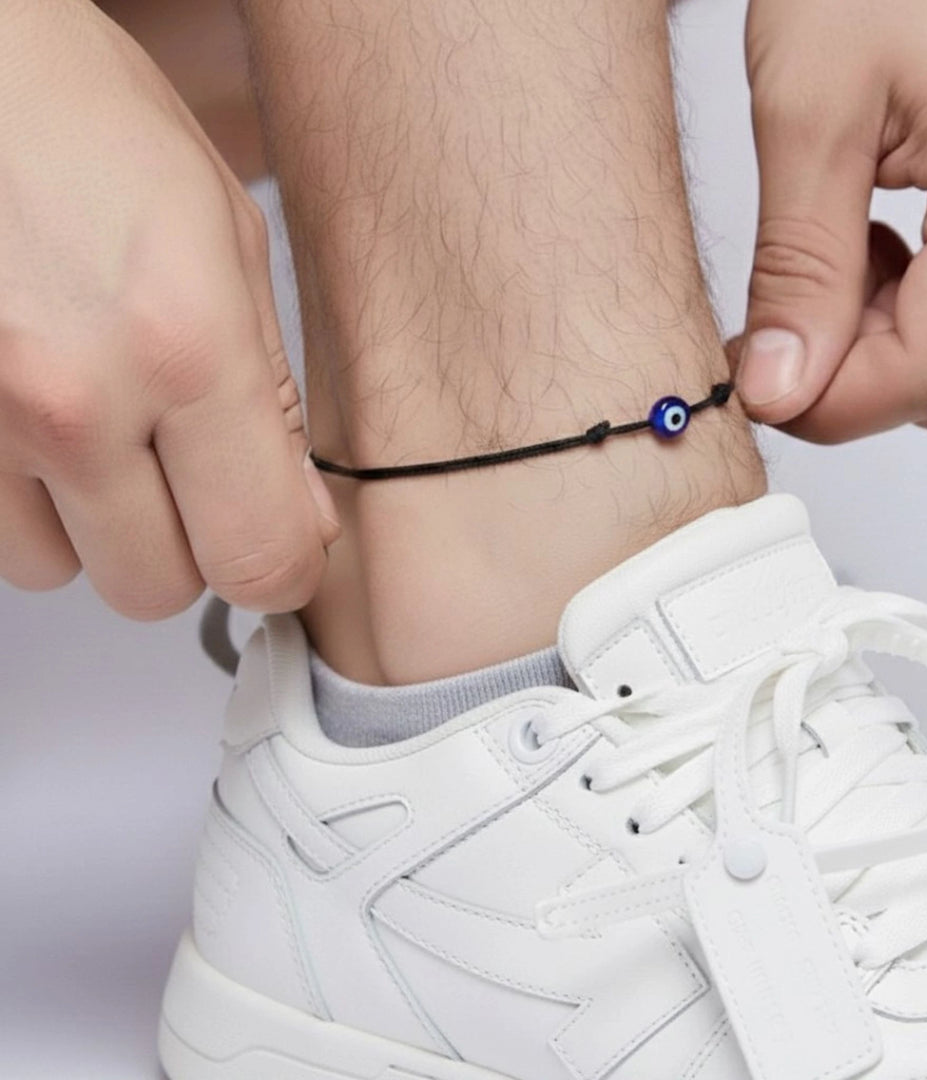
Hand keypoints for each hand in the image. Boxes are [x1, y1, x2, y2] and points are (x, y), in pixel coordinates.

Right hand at [0, 1, 338, 617]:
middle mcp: (74, 397)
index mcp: (185, 346)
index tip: (284, 549)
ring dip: (96, 526)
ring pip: (60, 572)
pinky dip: (27, 499)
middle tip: (193, 480)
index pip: (258, 557)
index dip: (282, 570)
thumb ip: (275, 401)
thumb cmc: (87, 121)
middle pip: (155, 590)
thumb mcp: (230, 243)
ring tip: (105, 431)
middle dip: (187, 548)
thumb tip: (303, 518)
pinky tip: (42, 422)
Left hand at [737, 0, 926, 441]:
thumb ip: (799, 270)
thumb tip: (781, 390)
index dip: (826, 402)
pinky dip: (900, 309)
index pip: (925, 374)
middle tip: (767, 327)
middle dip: (844, 377)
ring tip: (814, 269)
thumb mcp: (809, 115)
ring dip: (869, 344)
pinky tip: (859, 249)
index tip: (749, 379)